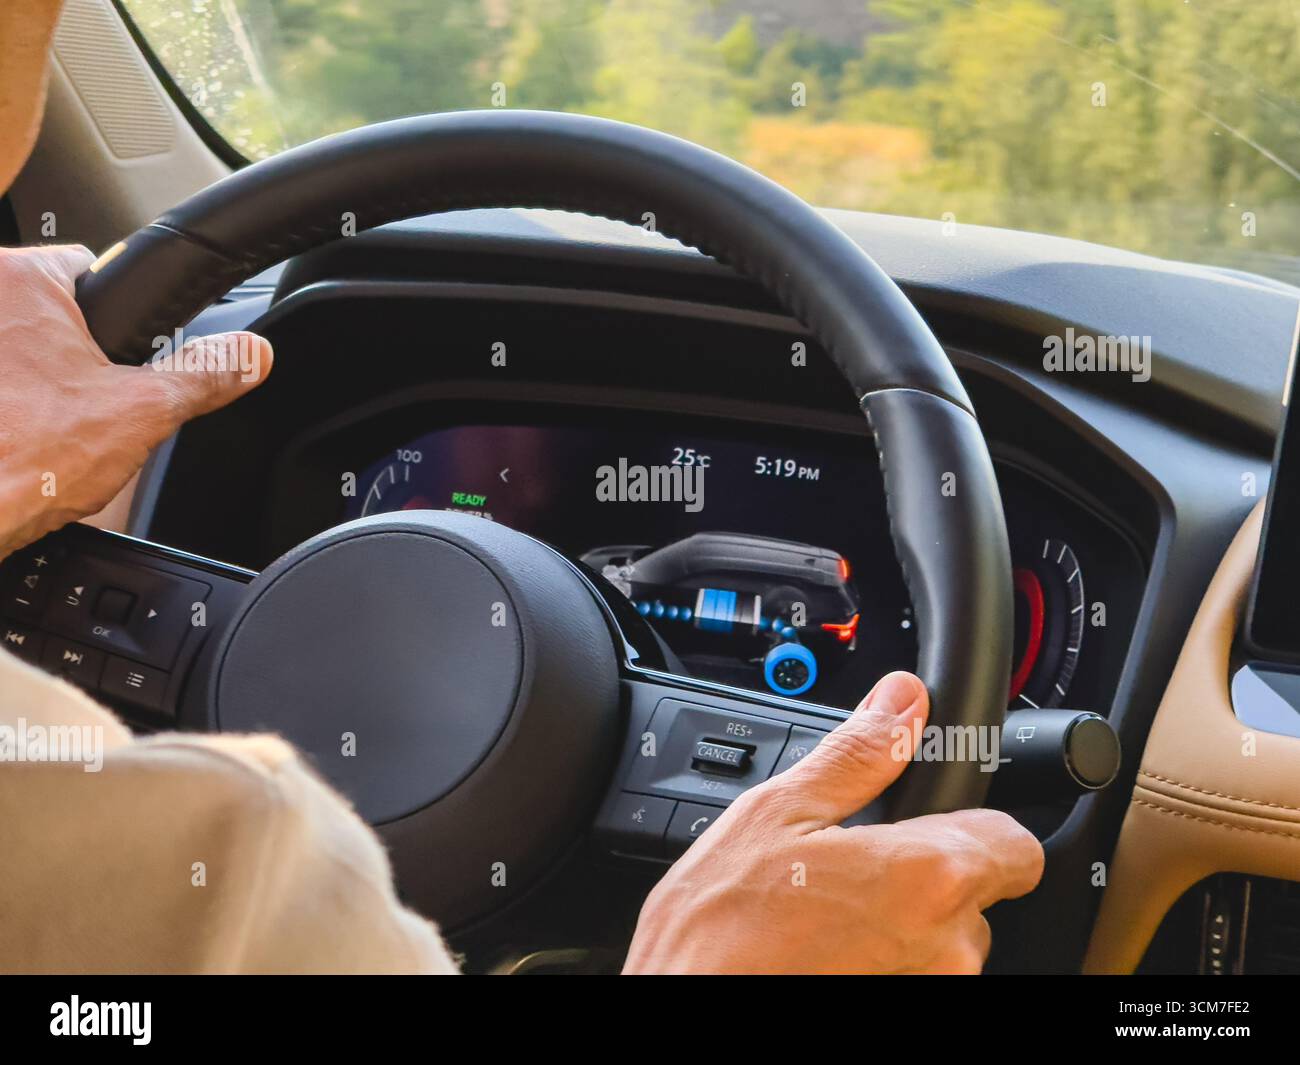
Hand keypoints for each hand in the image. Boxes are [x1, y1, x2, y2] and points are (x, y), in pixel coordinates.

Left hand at [0, 244, 272, 558]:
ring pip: (13, 348)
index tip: (115, 349)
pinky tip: (15, 437)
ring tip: (46, 423)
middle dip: (69, 349)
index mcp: (15, 279)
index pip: (84, 265)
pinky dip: (6, 405)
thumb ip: (204, 373)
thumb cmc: (19, 460)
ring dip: (30, 376)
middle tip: (83, 398)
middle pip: (44, 308)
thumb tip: (250, 354)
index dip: (115, 313)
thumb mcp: (143, 411)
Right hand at [623, 671, 1043, 973]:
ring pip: (940, 945)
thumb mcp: (776, 813)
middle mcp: (948, 949)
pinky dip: (877, 961)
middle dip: (920, 876)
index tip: (926, 819)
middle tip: (848, 868)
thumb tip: (901, 703)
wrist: (684, 1008)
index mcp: (930, 877)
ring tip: (823, 916)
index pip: (1016, 843)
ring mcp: (929, 992)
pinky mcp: (906, 1015)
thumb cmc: (717, 934)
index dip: (974, 821)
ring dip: (897, 926)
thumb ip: (857, 754)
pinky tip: (820, 952)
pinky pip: (911, 975)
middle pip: (973, 895)